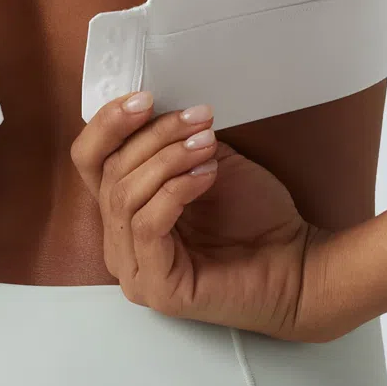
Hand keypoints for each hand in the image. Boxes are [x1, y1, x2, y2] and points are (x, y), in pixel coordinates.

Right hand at [71, 89, 335, 340]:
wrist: (296, 262)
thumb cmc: (252, 214)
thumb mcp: (202, 158)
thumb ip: (168, 139)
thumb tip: (147, 99)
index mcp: (123, 209)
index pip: (90, 160)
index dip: (108, 124)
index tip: (144, 97)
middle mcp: (119, 241)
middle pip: (110, 172)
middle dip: (154, 135)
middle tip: (197, 117)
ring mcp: (134, 269)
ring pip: (126, 196)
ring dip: (168, 158)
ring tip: (207, 144)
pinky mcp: (156, 288)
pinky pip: (147, 224)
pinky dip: (176, 190)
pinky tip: (207, 175)